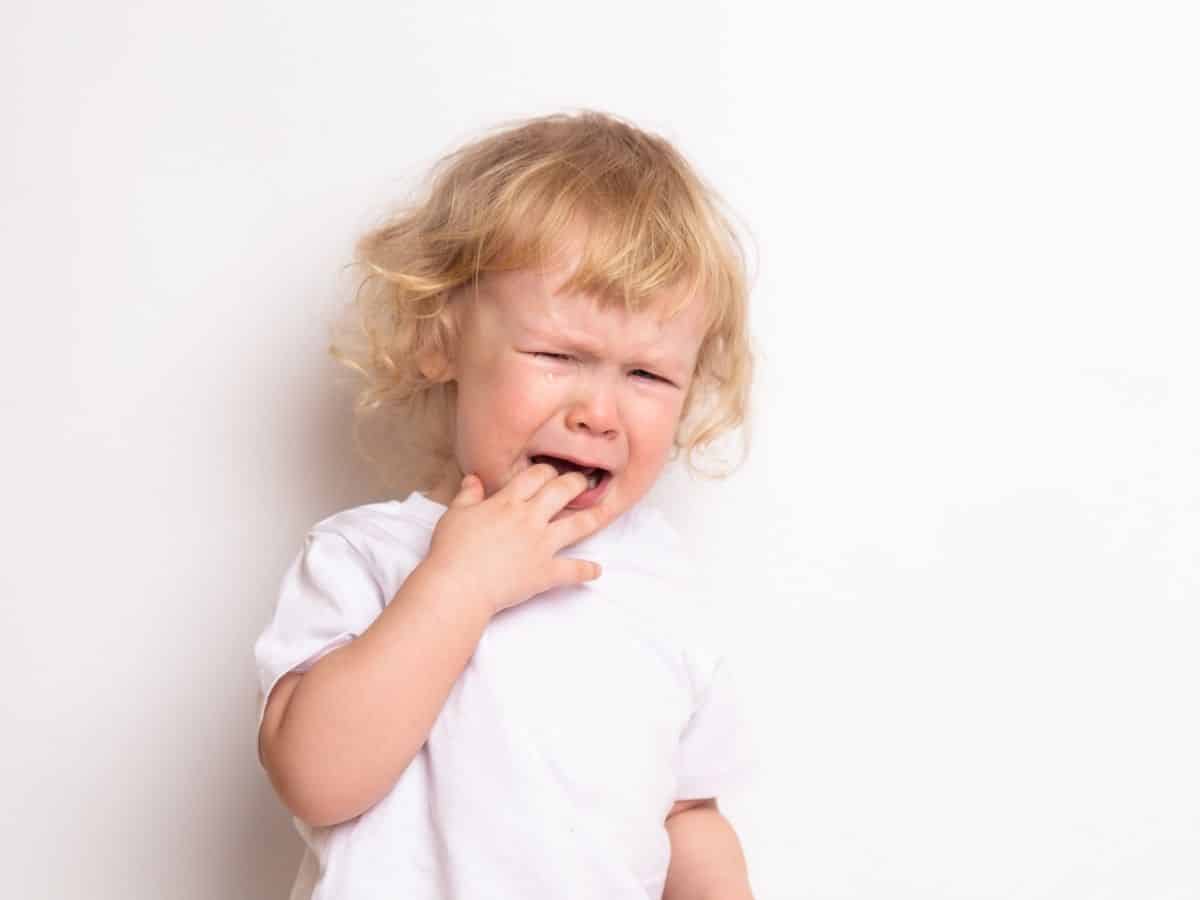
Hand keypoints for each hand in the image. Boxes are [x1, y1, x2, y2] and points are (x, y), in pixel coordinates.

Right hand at [422, 464, 605, 615]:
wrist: (458, 585)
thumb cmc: (451, 550)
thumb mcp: (454, 515)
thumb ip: (467, 495)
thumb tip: (473, 479)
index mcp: (507, 502)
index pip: (535, 475)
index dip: (547, 471)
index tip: (551, 472)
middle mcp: (529, 518)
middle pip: (562, 491)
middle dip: (576, 482)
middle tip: (583, 481)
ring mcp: (541, 545)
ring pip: (577, 525)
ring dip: (595, 517)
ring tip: (606, 511)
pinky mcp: (545, 572)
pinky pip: (573, 570)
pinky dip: (586, 571)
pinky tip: (597, 570)